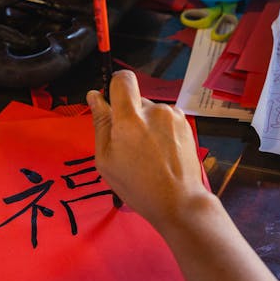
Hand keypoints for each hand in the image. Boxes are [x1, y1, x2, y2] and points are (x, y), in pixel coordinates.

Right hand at [87, 70, 209, 231]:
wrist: (178, 201)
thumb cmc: (138, 186)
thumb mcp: (106, 160)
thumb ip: (100, 124)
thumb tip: (94, 97)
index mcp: (129, 119)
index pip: (122, 79)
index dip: (115, 86)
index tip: (112, 102)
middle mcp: (153, 111)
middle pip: (135, 99)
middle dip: (129, 115)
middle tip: (129, 145)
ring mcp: (172, 116)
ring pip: (150, 110)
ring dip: (146, 124)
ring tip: (148, 153)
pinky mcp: (185, 123)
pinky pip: (165, 118)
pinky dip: (160, 130)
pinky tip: (161, 152)